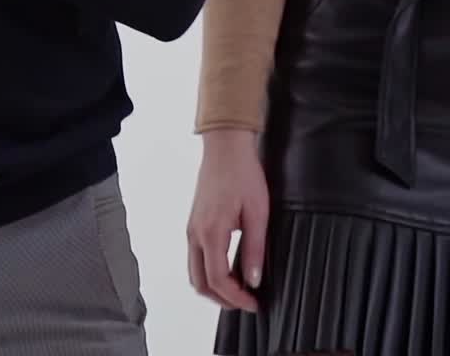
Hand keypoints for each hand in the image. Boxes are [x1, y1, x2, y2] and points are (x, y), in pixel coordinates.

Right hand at [187, 129, 268, 312]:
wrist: (226, 147)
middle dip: (222, 299)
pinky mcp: (194, 222)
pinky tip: (229, 268)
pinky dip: (209, 271)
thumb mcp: (257, 212)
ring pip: (195, 272)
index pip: (218, 280)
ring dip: (214, 287)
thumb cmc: (243, 174)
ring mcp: (192, 228)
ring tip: (238, 288)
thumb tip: (253, 280)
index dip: (235, 298)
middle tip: (246, 301)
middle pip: (200, 283)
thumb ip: (254, 249)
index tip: (253, 303)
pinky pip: (195, 257)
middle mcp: (196, 233)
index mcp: (211, 232)